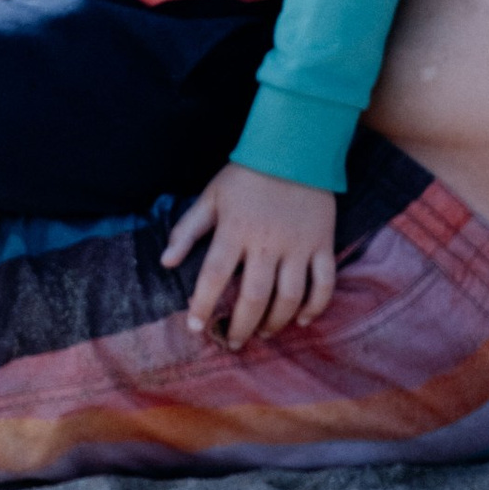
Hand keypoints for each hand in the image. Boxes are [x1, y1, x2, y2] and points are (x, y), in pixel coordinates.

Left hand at [161, 163, 336, 347]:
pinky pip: (324, 283)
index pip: (215, 275)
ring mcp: (298, 245)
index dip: (203, 304)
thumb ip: (188, 229)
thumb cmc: (247, 175)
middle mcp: (267, 242)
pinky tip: (303, 320)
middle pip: (254, 296)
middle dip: (242, 326)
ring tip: (264, 333)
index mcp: (235, 229)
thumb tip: (165, 262)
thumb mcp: (212, 196)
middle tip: (233, 342)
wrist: (294, 147)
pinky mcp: (322, 243)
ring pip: (289, 297)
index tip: (195, 326)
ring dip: (276, 322)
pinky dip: (316, 307)